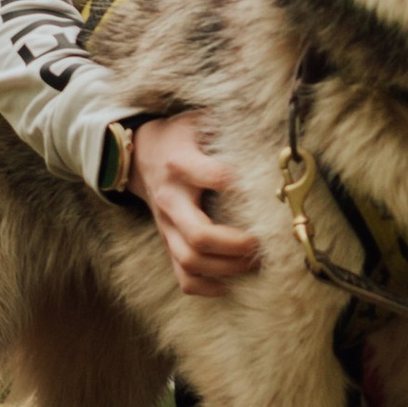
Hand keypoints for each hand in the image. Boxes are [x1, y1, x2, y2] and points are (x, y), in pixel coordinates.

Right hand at [126, 112, 260, 296]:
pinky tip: (230, 283)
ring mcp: (167, 226)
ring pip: (191, 261)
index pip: (209, 174)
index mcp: (180, 163)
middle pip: (198, 235)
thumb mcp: (198, 120)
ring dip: (227, 268)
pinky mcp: (167, 242)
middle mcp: (171, 199)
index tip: (262, 186)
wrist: (139, 154)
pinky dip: (207, 287)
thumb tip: (268, 126)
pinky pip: (183, 276)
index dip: (234, 182)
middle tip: (261, 241)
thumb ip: (226, 123)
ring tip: (255, 262)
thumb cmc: (180, 137)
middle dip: (235, 244)